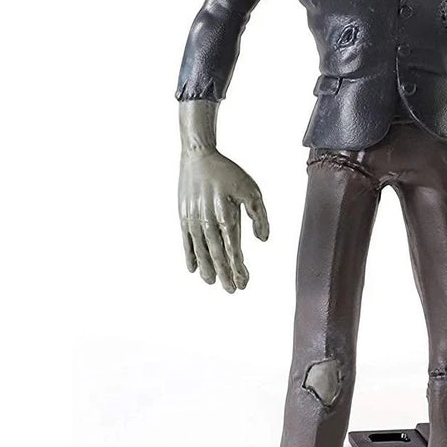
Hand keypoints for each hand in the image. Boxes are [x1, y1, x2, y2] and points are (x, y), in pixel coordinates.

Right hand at [178, 150, 268, 291]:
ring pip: (201, 251)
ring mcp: (193, 220)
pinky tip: (193, 269)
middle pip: (217, 254)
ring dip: (207, 269)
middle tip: (233, 290)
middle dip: (225, 274)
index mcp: (226, 215)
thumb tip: (263, 240)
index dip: (239, 267)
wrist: (199, 157)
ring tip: (213, 283)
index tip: (245, 282)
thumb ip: (259, 216)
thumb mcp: (252, 190)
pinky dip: (189, 255)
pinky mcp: (183, 216)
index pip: (234, 249)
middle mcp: (207, 221)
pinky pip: (186, 241)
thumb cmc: (229, 173)